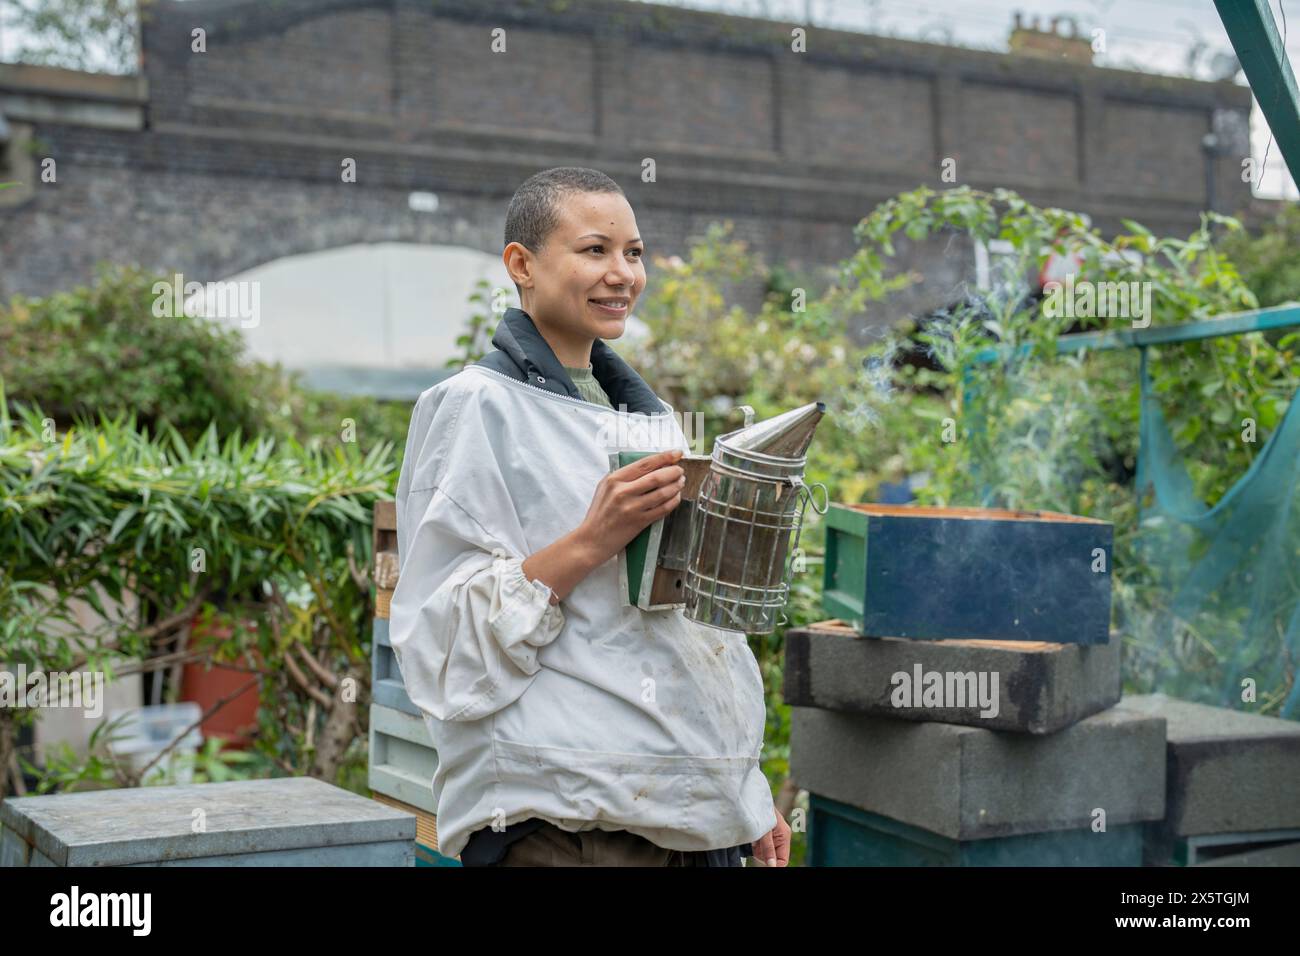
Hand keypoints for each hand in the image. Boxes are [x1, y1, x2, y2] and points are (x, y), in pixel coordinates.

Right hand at [574, 449, 685, 565]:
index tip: (676, 453)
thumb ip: (622, 477)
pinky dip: (673, 502)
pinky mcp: (639, 522)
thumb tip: (647, 466)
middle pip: (656, 477)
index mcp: (614, 480)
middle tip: (680, 470)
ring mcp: (632, 508)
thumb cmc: (599, 513)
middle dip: (673, 472)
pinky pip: (662, 509)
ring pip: (662, 493)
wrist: (592, 540)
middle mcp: (623, 492)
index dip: (664, 457)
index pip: (644, 464)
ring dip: (676, 486)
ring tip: (680, 482)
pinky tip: (676, 497)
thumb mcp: (604, 488)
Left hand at [752, 806, 790, 866]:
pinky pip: (761, 848)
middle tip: (757, 846)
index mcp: (784, 836)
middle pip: (774, 857)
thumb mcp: (764, 832)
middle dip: (765, 856)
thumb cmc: (760, 811)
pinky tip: (753, 838)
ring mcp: (773, 837)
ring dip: (758, 850)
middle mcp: (780, 837)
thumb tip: (772, 866)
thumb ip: (768, 849)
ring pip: (766, 853)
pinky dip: (755, 846)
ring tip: (754, 838)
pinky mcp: (765, 835)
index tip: (766, 865)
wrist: (752, 798)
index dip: (775, 865)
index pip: (783, 860)